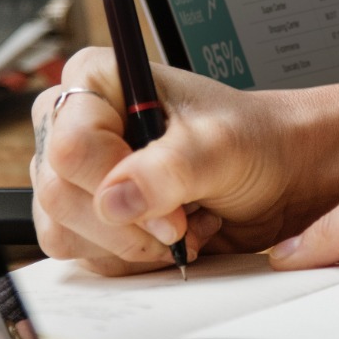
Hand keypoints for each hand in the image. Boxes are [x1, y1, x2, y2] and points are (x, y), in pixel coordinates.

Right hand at [30, 48, 338, 275]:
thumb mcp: (221, 147)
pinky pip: (83, 254)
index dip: (116, 186)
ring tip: (182, 223)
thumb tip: (115, 199)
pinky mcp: (89, 216)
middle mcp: (76, 124)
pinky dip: (131, 257)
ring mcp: (78, 174)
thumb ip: (170, 169)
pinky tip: (170, 236)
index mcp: (96, 81)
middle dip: (127, 224)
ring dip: (130, 244)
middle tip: (182, 223)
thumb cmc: (254, 143)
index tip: (171, 209)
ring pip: (63, 229)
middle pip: (59, 193)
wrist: (279, 176)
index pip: (71, 146)